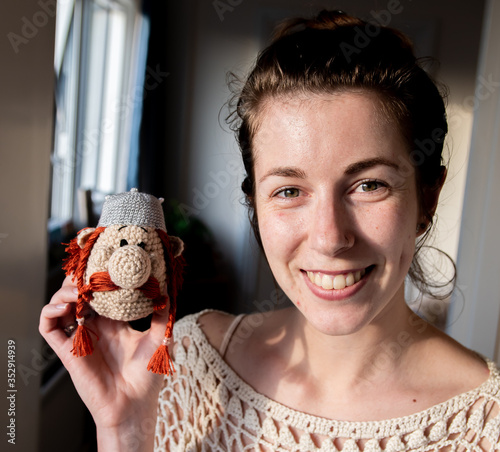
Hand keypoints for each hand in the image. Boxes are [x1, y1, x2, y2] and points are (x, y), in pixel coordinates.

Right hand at [39, 275, 168, 449]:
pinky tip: (65, 307)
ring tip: (79, 290)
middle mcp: (94, 325)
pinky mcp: (67, 351)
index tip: (106, 261)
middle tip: (89, 272)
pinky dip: (50, 313)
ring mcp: (79, 336)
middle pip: (77, 293)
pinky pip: (48, 328)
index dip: (99, 276)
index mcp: (114, 320)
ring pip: (60, 305)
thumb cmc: (147, 375)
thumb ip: (162, 316)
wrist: (133, 405)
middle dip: (79, 279)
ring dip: (64, 292)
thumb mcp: (159, 339)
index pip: (100, 291)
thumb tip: (166, 291)